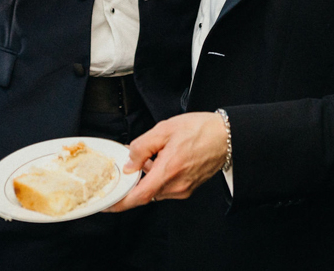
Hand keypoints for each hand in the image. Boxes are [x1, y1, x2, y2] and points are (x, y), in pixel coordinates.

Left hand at [107, 112, 228, 211]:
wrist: (226, 136)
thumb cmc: (199, 130)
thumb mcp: (164, 130)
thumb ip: (142, 147)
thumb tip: (128, 163)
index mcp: (169, 171)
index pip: (139, 196)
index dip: (120, 202)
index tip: (107, 203)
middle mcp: (176, 186)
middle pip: (145, 192)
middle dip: (135, 181)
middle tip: (130, 164)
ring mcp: (184, 189)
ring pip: (155, 189)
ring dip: (147, 178)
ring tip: (151, 156)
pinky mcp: (188, 188)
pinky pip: (166, 187)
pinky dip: (158, 177)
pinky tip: (162, 160)